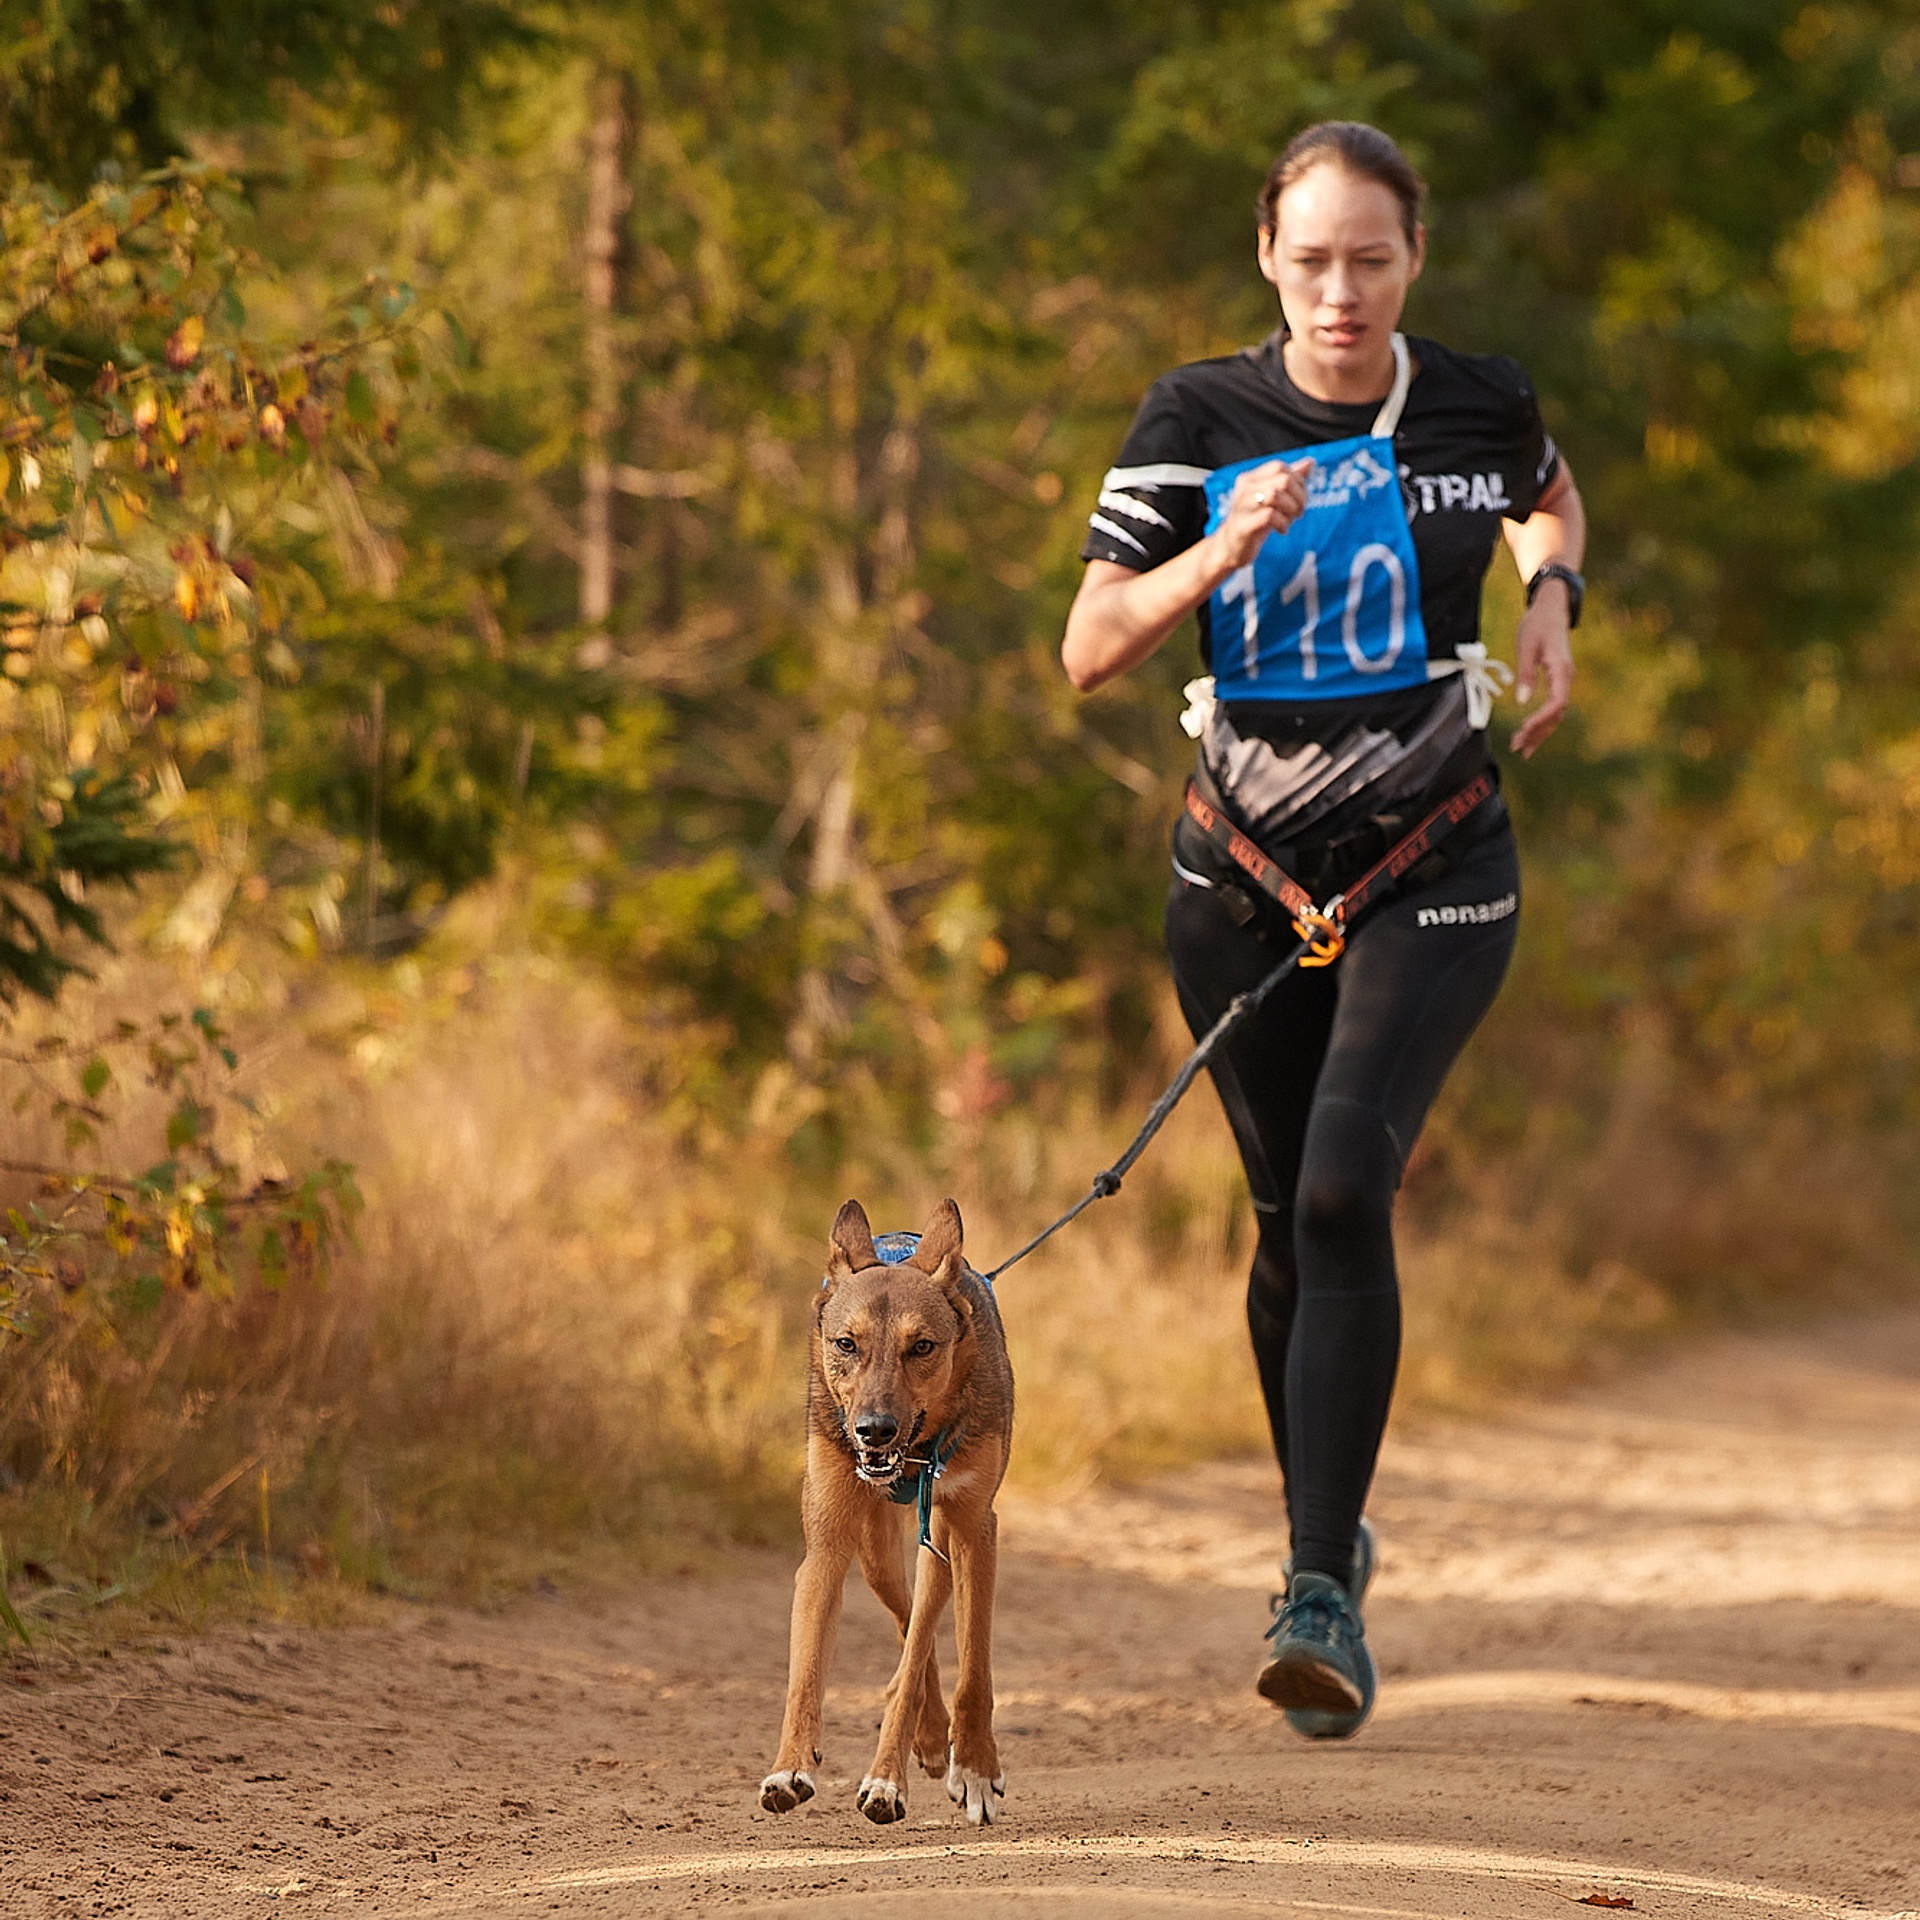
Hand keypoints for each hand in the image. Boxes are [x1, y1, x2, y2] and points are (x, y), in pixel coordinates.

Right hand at [1212, 458, 1313, 570]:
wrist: (1230, 547)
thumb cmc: (1254, 520)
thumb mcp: (1272, 498)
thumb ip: (1289, 480)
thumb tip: (1310, 462)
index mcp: (1250, 479)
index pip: (1280, 467)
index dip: (1297, 481)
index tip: (1300, 498)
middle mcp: (1244, 489)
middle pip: (1283, 480)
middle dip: (1299, 496)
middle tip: (1299, 512)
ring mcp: (1242, 507)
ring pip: (1275, 494)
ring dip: (1292, 509)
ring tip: (1290, 520)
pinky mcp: (1243, 526)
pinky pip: (1270, 516)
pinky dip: (1283, 523)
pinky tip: (1282, 530)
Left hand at [1510, 584, 1573, 758]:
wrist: (1551, 608)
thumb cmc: (1537, 624)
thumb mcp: (1526, 646)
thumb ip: (1525, 674)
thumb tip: (1522, 701)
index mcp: (1561, 669)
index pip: (1557, 702)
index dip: (1542, 719)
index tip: (1525, 729)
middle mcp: (1567, 677)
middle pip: (1557, 713)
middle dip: (1538, 732)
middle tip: (1518, 748)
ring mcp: (1564, 680)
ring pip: (1556, 713)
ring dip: (1539, 731)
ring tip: (1521, 748)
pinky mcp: (1558, 680)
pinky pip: (1553, 706)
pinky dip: (1541, 721)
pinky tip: (1529, 733)